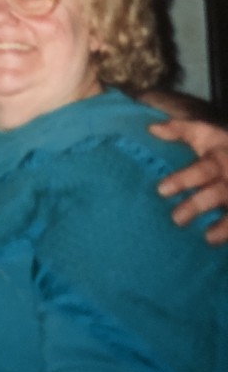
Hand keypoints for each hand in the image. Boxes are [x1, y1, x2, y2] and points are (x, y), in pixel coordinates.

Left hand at [150, 118, 227, 242]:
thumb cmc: (223, 148)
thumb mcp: (206, 134)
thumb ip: (180, 130)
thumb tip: (151, 128)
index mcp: (219, 157)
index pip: (202, 169)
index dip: (183, 179)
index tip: (161, 191)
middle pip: (216, 193)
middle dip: (198, 205)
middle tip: (176, 218)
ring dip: (224, 225)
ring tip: (208, 238)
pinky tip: (221, 243)